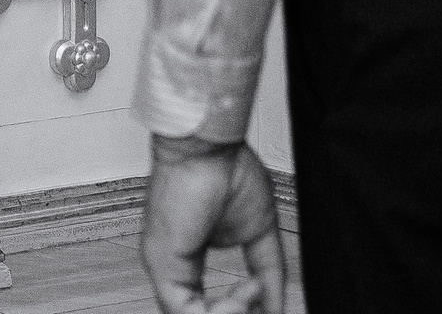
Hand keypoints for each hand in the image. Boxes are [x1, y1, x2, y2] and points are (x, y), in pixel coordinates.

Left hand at [141, 137, 287, 313]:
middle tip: (263, 306)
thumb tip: (277, 305)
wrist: (210, 145)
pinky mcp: (164, 264)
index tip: (267, 308)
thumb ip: (267, 273)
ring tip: (254, 294)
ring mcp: (165, 267)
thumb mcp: (258, 235)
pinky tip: (245, 293)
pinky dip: (222, 313)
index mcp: (187, 260)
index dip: (239, 310)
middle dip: (237, 313)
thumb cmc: (226, 171)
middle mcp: (173, 267)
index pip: (206, 307)